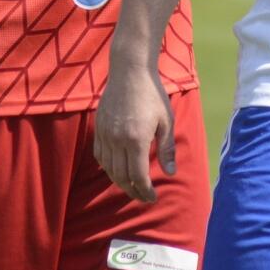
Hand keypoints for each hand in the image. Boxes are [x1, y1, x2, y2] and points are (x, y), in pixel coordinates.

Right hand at [92, 61, 175, 203]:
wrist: (130, 71)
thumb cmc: (152, 95)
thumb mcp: (166, 121)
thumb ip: (166, 149)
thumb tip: (170, 172)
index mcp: (136, 139)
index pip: (138, 176)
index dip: (145, 191)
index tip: (152, 197)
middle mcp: (117, 140)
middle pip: (122, 176)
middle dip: (133, 191)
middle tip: (143, 197)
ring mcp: (105, 134)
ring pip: (108, 169)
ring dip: (120, 182)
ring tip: (131, 187)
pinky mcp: (98, 128)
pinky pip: (99, 156)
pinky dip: (107, 168)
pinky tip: (116, 170)